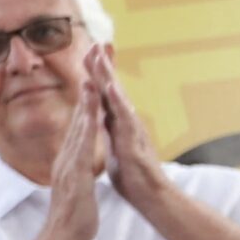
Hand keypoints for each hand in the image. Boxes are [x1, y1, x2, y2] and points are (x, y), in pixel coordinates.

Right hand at [44, 73, 104, 239]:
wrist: (63, 238)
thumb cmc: (72, 219)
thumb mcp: (75, 191)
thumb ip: (76, 177)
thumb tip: (77, 170)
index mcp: (68, 164)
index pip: (78, 132)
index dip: (84, 109)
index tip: (91, 89)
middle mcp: (65, 160)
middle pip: (76, 124)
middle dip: (84, 99)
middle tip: (89, 74)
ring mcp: (68, 166)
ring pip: (78, 130)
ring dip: (85, 106)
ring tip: (91, 84)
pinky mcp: (74, 174)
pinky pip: (82, 147)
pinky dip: (86, 129)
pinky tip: (91, 115)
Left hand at [86, 45, 168, 212]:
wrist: (152, 197)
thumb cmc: (134, 176)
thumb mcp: (116, 149)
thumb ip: (111, 134)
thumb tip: (104, 124)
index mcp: (117, 124)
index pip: (104, 95)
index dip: (96, 76)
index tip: (87, 54)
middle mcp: (126, 123)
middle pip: (112, 90)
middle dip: (103, 66)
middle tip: (94, 42)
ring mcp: (131, 130)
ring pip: (118, 98)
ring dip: (109, 76)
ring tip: (100, 55)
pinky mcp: (133, 142)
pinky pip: (124, 118)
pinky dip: (118, 101)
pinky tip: (111, 87)